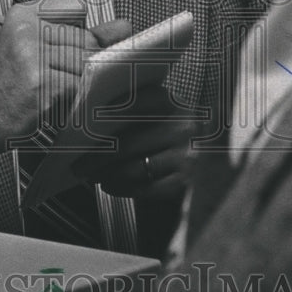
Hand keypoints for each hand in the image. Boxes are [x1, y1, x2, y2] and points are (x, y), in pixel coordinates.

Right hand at [0, 0, 130, 165]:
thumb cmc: (11, 82)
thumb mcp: (38, 46)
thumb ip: (83, 33)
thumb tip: (123, 26)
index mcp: (22, 15)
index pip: (76, 7)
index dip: (77, 30)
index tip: (64, 44)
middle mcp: (26, 31)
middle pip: (87, 38)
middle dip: (82, 60)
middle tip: (57, 75)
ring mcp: (34, 57)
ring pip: (86, 63)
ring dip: (78, 82)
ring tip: (53, 88)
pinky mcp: (44, 84)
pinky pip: (80, 86)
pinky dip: (73, 98)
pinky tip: (53, 101)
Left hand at [73, 82, 195, 201]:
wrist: (215, 161)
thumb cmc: (173, 134)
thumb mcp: (162, 114)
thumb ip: (134, 109)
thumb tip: (87, 116)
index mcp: (173, 103)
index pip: (132, 103)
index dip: (104, 113)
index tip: (81, 123)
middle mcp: (183, 126)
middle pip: (126, 142)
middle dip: (96, 157)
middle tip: (76, 165)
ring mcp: (188, 156)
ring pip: (134, 167)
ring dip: (106, 174)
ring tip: (91, 175)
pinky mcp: (188, 182)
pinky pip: (146, 188)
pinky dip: (122, 188)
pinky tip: (110, 186)